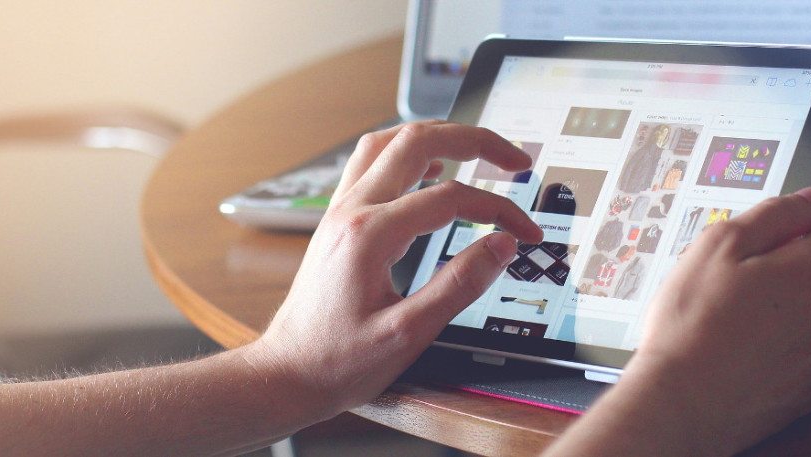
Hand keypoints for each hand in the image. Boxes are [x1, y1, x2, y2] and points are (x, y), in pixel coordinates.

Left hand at [252, 121, 542, 418]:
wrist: (286, 374)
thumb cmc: (337, 361)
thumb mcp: (407, 335)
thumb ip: (458, 286)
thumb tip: (500, 246)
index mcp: (369, 235)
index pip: (450, 198)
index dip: (498, 208)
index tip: (524, 231)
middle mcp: (350, 211)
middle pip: (416, 141)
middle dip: (474, 140)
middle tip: (514, 159)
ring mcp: (340, 211)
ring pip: (389, 141)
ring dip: (438, 136)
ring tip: (476, 148)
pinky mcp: (337, 221)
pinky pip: (371, 163)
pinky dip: (407, 153)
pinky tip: (429, 168)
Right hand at [544, 188, 810, 456]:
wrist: (683, 400)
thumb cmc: (692, 325)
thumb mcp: (715, 247)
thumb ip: (772, 215)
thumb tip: (810, 200)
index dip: (800, 234)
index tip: (767, 248)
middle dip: (788, 277)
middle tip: (736, 290)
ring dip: (785, 316)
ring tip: (734, 325)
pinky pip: (805, 356)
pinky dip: (782, 352)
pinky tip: (743, 353)